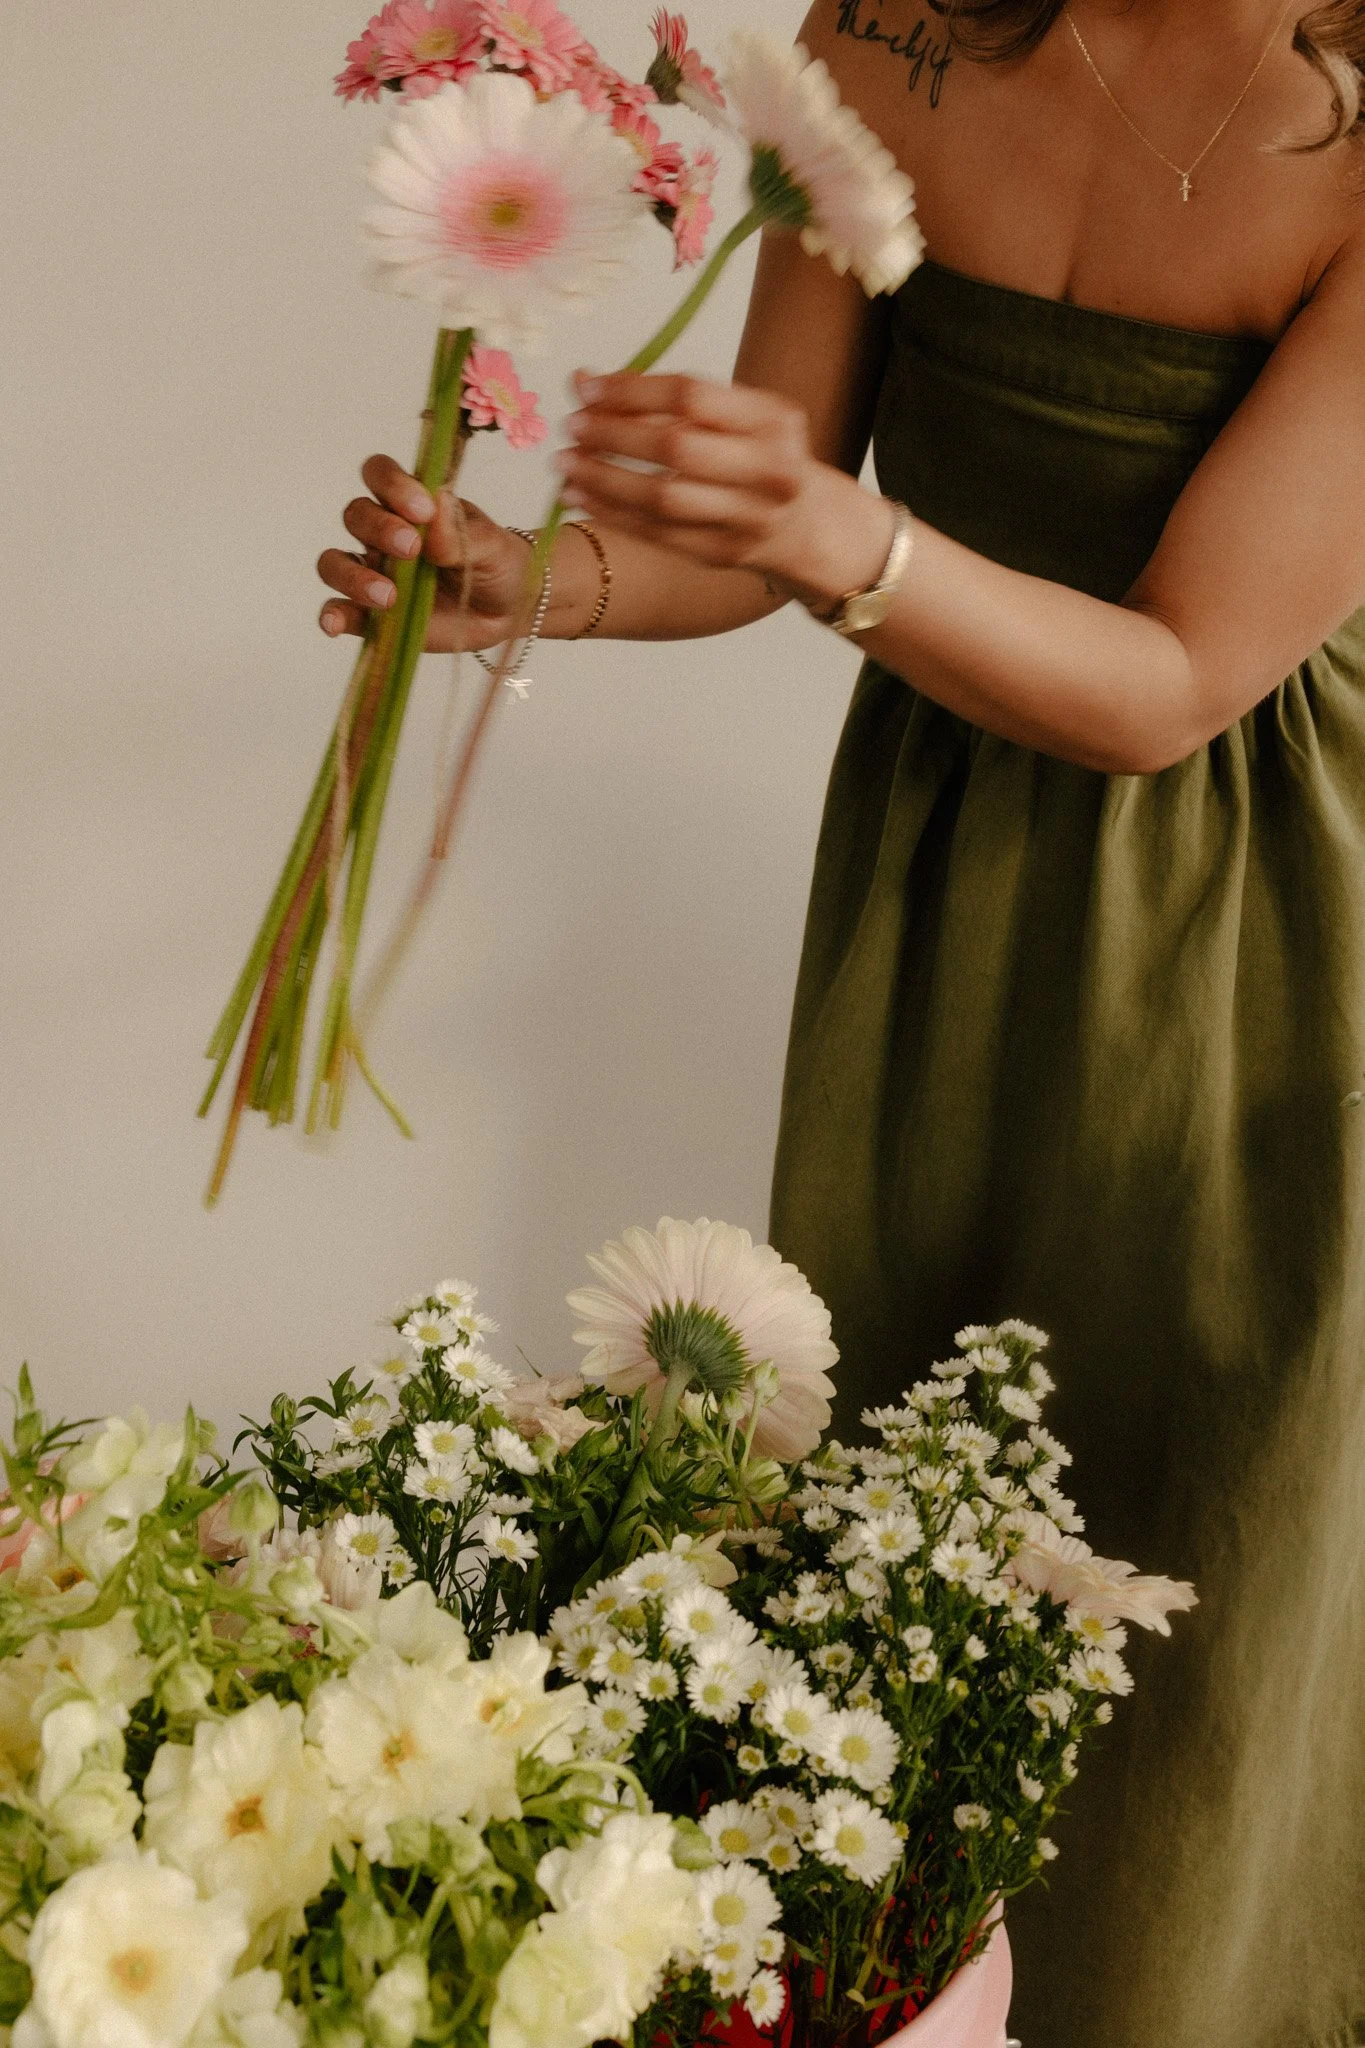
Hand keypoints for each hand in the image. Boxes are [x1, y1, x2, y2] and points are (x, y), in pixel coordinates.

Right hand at [317, 456, 532, 652]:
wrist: (508, 611)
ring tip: (388, 596)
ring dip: (353, 576)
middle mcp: (384, 534)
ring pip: (336, 563)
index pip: (381, 475)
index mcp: (411, 504)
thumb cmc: (497, 564)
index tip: (422, 509)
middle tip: (412, 549)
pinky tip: (334, 625)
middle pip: (356, 515)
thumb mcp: (491, 546)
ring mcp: (375, 573)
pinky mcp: (373, 615)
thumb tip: (435, 503)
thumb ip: (460, 532)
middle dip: (379, 529)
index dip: (392, 485)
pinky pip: (341, 612)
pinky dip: (332, 616)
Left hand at [555, 371, 893, 608]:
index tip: (586, 386)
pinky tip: (579, 496)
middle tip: (572, 426)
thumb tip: (583, 380)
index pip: (691, 396)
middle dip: (613, 434)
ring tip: (565, 464)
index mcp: (775, 421)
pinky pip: (655, 533)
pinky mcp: (722, 555)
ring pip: (660, 498)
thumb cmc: (759, 456)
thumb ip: (668, 398)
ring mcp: (747, 520)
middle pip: (675, 448)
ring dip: (602, 478)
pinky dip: (610, 512)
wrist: (804, 524)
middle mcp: (769, 472)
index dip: (631, 390)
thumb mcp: (736, 416)